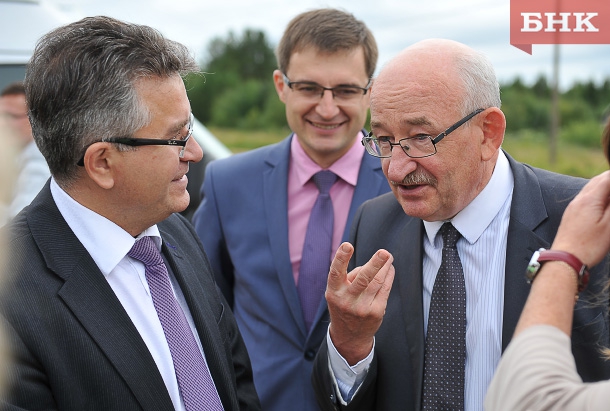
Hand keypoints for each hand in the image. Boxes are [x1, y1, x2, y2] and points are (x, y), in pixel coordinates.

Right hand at [325, 242, 394, 364]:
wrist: (349, 336)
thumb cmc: (343, 305)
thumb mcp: (337, 292)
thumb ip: (350, 277)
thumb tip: (373, 266)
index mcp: (334, 292)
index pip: (336, 272)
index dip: (341, 258)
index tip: (347, 245)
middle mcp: (347, 300)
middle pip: (363, 279)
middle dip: (375, 264)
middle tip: (384, 252)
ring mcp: (362, 308)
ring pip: (377, 282)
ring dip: (385, 267)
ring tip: (387, 256)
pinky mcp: (376, 312)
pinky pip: (384, 290)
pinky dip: (388, 277)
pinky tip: (390, 269)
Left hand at [552, 170, 609, 266]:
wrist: (565, 259)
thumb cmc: (589, 245)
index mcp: (590, 199)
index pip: (607, 178)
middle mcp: (578, 200)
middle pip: (598, 181)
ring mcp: (573, 207)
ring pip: (590, 189)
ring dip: (604, 186)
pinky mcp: (571, 215)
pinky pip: (585, 198)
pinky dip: (597, 195)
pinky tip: (603, 203)